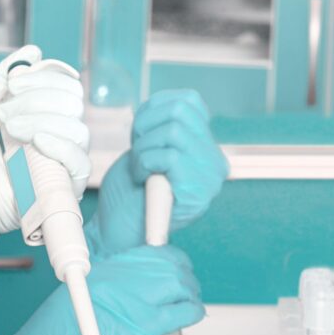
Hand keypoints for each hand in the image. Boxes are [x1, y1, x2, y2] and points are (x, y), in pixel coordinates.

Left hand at [0, 46, 89, 321]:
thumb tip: (33, 52)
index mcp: (34, 121)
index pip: (63, 89)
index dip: (45, 78)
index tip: (13, 84)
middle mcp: (50, 141)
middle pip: (73, 104)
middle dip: (40, 96)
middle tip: (5, 112)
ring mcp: (56, 166)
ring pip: (78, 129)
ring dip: (43, 118)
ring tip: (9, 128)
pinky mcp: (59, 191)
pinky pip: (80, 164)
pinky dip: (61, 145)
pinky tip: (35, 140)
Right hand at [0, 244, 203, 334]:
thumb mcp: (70, 311)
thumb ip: (100, 299)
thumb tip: (131, 300)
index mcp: (91, 276)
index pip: (141, 253)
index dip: (163, 260)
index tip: (171, 269)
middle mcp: (108, 281)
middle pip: (163, 262)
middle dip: (181, 273)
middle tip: (184, 288)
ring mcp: (124, 302)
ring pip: (176, 282)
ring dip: (189, 291)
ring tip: (187, 303)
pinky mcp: (137, 329)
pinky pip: (180, 311)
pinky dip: (191, 312)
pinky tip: (189, 317)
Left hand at [87, 89, 227, 257]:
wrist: (118, 234)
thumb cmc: (130, 192)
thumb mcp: (149, 146)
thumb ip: (166, 123)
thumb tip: (174, 104)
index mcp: (206, 148)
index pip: (189, 100)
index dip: (153, 109)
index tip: (139, 135)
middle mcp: (215, 163)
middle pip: (180, 111)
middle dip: (145, 127)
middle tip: (137, 154)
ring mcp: (210, 178)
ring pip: (174, 131)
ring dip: (144, 148)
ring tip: (140, 170)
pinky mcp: (198, 192)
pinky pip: (170, 156)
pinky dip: (145, 163)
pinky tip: (142, 180)